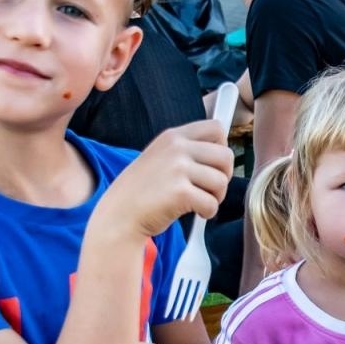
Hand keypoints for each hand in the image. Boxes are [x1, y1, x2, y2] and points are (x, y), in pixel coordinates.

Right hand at [96, 120, 232, 240]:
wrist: (119, 216)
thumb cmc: (142, 191)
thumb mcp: (160, 156)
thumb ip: (186, 150)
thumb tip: (224, 154)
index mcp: (173, 136)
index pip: (216, 127)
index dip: (222, 148)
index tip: (213, 165)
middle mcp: (176, 147)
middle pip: (226, 156)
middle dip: (224, 176)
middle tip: (209, 189)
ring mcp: (178, 169)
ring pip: (221, 181)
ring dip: (216, 197)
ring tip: (199, 202)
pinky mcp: (180, 193)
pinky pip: (212, 203)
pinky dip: (208, 212)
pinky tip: (194, 212)